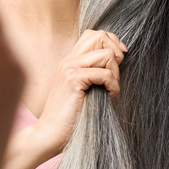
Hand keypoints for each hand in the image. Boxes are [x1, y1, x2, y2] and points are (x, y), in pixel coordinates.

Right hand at [35, 29, 127, 155]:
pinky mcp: (72, 80)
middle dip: (116, 52)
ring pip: (106, 54)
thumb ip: (94, 73)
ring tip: (111, 89)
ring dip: (116, 73)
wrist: (49, 133)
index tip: (119, 61)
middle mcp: (68, 60)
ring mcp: (69, 68)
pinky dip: (113, 85)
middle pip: (100, 36)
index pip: (94, 35)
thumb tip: (119, 60)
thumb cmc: (70, 116)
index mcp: (70, 60)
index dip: (111, 43)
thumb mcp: (84, 89)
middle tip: (115, 74)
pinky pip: (105, 74)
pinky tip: (109, 96)